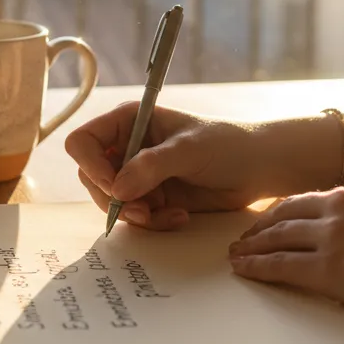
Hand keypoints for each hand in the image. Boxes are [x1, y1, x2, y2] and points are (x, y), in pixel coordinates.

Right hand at [65, 103, 270, 230]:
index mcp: (129, 121)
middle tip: (141, 211)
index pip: (84, 141)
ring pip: (112, 202)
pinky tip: (179, 216)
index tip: (113, 185)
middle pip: (91, 177)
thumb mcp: (189, 150)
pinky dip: (153, 222)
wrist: (259, 168)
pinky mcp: (153, 198)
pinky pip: (136, 217)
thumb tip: (117, 189)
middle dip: (113, 198)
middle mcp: (128, 147)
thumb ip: (152, 166)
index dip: (90, 164)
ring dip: (135, 214)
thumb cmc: (228, 144)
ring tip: (164, 214)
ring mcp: (139, 175)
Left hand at [228, 180, 343, 325]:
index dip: (284, 211)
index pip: (308, 199)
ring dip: (251, 246)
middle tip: (243, 238)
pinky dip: (256, 267)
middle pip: (284, 214)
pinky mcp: (327, 269)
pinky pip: (279, 265)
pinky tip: (244, 270)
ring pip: (277, 237)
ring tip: (236, 255)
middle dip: (260, 227)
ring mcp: (330, 237)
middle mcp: (338, 207)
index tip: (270, 219)